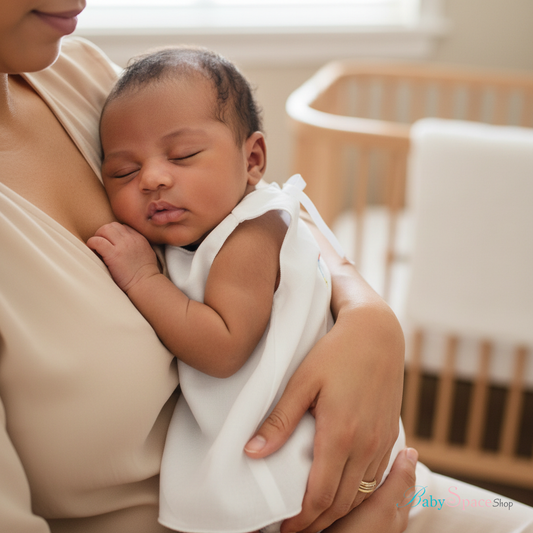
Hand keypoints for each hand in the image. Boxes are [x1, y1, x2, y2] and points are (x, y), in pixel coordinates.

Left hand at [87, 222, 159, 291]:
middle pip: (112, 226)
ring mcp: (122, 245)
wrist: (145, 283)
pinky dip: (92, 243)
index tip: (111, 242)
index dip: (115, 233)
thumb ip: (139, 245)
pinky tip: (92, 250)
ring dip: (98, 236)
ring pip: (104, 229)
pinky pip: (97, 241)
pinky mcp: (113, 254)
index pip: (123, 227)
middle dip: (104, 232)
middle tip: (101, 243)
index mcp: (139, 238)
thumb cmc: (146, 274)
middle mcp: (131, 239)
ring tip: (96, 246)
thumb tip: (129, 246)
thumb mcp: (147, 253)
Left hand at [245, 299, 404, 532]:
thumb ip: (279, 421)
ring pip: (361, 494)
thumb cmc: (336, 353)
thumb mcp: (302, 382)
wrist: (376, 334)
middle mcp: (365, 445)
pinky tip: (343, 492)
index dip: (301, 519)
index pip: (320, 496)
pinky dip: (358, 494)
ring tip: (315, 517)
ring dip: (338, 512)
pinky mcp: (390, 435)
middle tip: (295, 530)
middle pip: (341, 503)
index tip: (284, 529)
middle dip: (317, 523)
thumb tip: (252, 452)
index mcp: (340, 435)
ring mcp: (382, 442)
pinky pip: (375, 478)